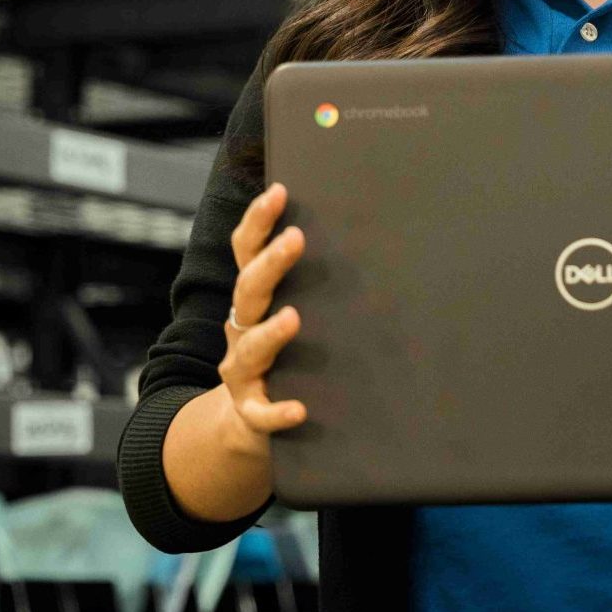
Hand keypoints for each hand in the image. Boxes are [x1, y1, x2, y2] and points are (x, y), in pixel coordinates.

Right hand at [220, 182, 309, 451]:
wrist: (250, 419)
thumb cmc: (287, 352)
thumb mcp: (295, 308)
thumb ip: (316, 280)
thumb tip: (369, 231)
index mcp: (254, 299)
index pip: (247, 252)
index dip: (258, 221)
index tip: (280, 192)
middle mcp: (241, 328)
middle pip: (248, 291)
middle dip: (270, 264)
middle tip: (295, 239)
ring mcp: (242, 370)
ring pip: (249, 349)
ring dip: (270, 333)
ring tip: (293, 319)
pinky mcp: (251, 410)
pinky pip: (261, 413)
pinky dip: (277, 412)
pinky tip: (299, 410)